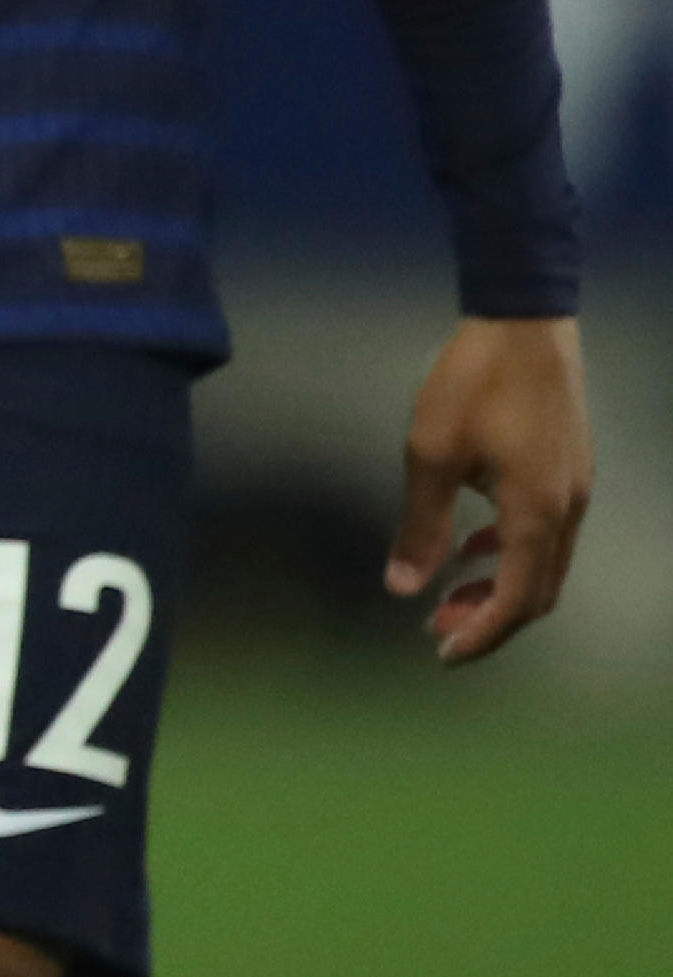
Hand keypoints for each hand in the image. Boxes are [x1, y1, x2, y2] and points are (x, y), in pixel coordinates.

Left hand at [387, 314, 591, 664]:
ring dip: (498, 586)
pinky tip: (472, 544)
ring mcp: (575, 491)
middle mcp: (567, 512)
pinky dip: (509, 552)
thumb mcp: (431, 453)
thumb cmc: (474, 383)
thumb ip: (421, 525)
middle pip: (536, 592)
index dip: (481, 635)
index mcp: (536, 514)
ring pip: (543, 564)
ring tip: (448, 596)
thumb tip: (403, 588)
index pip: (516, 601)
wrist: (525, 323)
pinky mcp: (569, 471)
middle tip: (437, 630)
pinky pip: (545, 533)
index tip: (442, 654)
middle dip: (488, 619)